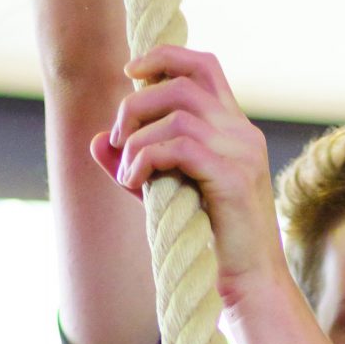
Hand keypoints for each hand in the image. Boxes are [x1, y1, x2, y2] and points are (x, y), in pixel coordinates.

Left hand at [95, 47, 288, 308]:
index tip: (130, 72)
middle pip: (183, 83)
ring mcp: (242, 152)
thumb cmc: (209, 242)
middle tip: (117, 139)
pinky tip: (135, 184)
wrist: (248, 285)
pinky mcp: (232, 177)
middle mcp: (243, 132)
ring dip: (138, 139)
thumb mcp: (165, 193)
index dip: (164, 57)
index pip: (204, 67)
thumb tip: (97, 142)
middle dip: (137, 103)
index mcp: (235, 129)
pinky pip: (179, 147)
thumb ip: (137, 164)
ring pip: (177, 113)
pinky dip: (146, 159)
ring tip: (126, 173)